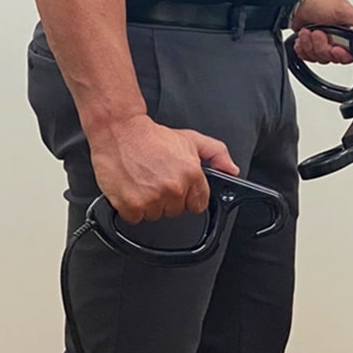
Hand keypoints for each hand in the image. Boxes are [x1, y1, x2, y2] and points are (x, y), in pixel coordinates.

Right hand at [87, 114, 237, 224]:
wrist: (121, 133)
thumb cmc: (154, 137)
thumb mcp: (192, 139)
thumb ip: (217, 154)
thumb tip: (231, 170)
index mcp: (191, 174)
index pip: (199, 203)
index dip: (190, 196)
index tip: (182, 188)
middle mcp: (174, 188)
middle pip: (177, 210)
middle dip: (170, 198)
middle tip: (159, 178)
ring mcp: (152, 199)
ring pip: (156, 215)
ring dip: (151, 203)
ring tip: (145, 180)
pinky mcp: (131, 206)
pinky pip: (136, 218)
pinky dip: (133, 208)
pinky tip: (133, 188)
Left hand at [292, 0, 352, 64]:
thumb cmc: (320, 0)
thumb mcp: (344, 11)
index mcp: (349, 33)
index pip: (349, 55)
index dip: (340, 54)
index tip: (334, 47)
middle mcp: (337, 39)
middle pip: (331, 57)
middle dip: (321, 46)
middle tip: (318, 32)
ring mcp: (322, 41)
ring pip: (317, 57)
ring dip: (310, 44)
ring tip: (308, 31)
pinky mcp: (310, 43)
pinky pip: (306, 55)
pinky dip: (302, 47)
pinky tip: (303, 36)